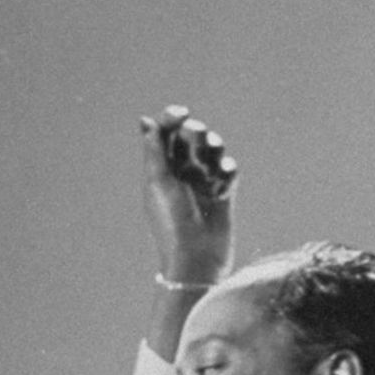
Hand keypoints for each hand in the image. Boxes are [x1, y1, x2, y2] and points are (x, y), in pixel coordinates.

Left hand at [141, 104, 235, 286]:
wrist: (196, 260)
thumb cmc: (172, 223)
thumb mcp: (157, 182)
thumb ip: (154, 149)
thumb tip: (146, 121)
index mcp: (160, 170)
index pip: (166, 133)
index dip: (173, 118)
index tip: (182, 115)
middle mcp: (180, 175)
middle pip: (190, 137)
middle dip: (196, 132)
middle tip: (198, 138)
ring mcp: (203, 184)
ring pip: (212, 150)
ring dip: (214, 148)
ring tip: (213, 160)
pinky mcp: (222, 195)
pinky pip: (228, 170)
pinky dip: (227, 170)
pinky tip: (223, 182)